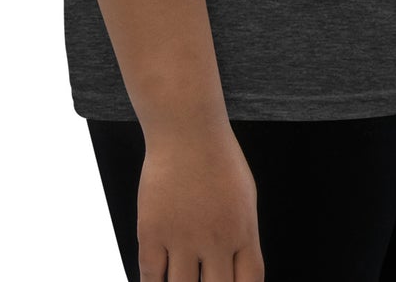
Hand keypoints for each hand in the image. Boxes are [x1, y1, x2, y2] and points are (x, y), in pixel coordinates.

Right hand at [136, 124, 264, 280]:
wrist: (186, 129)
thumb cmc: (218, 159)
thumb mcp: (244, 197)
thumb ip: (243, 238)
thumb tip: (237, 274)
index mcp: (243, 230)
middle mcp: (215, 239)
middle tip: (204, 280)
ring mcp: (182, 237)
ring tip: (183, 279)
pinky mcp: (152, 232)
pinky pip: (150, 277)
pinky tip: (159, 281)